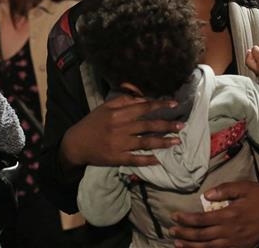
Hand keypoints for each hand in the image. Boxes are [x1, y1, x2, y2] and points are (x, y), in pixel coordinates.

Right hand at [60, 94, 182, 167]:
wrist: (76, 144)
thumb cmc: (92, 123)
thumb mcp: (105, 107)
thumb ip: (124, 101)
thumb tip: (143, 99)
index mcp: (118, 114)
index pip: (143, 108)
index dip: (160, 105)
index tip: (175, 104)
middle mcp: (120, 128)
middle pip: (148, 126)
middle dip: (167, 125)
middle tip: (182, 125)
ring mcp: (120, 144)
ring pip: (145, 143)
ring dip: (162, 142)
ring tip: (177, 141)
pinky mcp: (118, 158)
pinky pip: (136, 159)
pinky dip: (148, 160)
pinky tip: (160, 159)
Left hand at [171, 181, 258, 246]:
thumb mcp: (243, 186)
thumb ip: (224, 190)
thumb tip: (205, 196)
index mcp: (229, 214)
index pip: (202, 219)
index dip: (186, 220)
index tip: (174, 216)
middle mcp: (231, 231)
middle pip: (202, 236)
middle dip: (184, 235)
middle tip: (171, 232)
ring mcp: (236, 242)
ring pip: (209, 247)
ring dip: (192, 247)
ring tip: (178, 244)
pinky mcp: (242, 246)